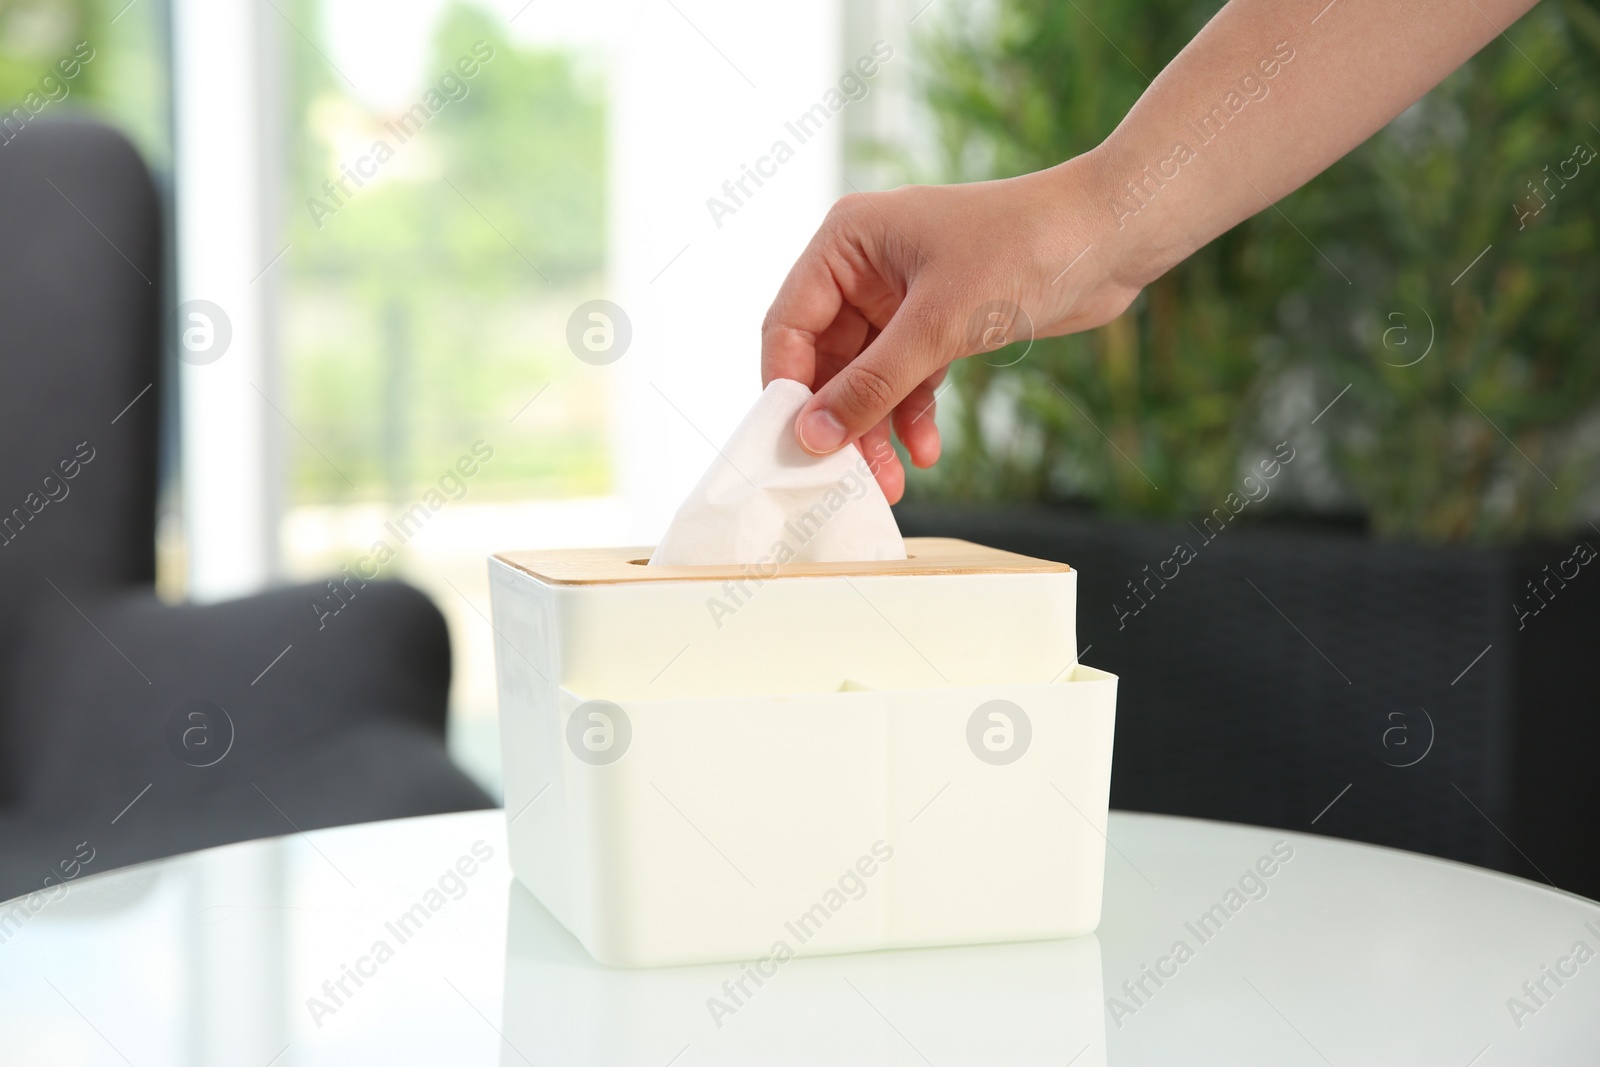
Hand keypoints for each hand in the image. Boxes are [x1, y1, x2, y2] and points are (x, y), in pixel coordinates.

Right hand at [760, 150, 1150, 502]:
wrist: (1111, 237)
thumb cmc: (1023, 250)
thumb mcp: (938, 325)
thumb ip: (871, 385)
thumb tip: (811, 437)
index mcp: (847, 241)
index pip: (789, 324)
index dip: (788, 388)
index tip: (794, 446)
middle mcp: (866, 267)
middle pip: (827, 361)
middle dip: (841, 422)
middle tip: (847, 480)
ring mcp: (902, 298)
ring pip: (868, 379)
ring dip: (877, 430)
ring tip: (891, 482)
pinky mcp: (939, 323)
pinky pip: (908, 380)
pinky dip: (913, 416)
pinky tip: (926, 451)